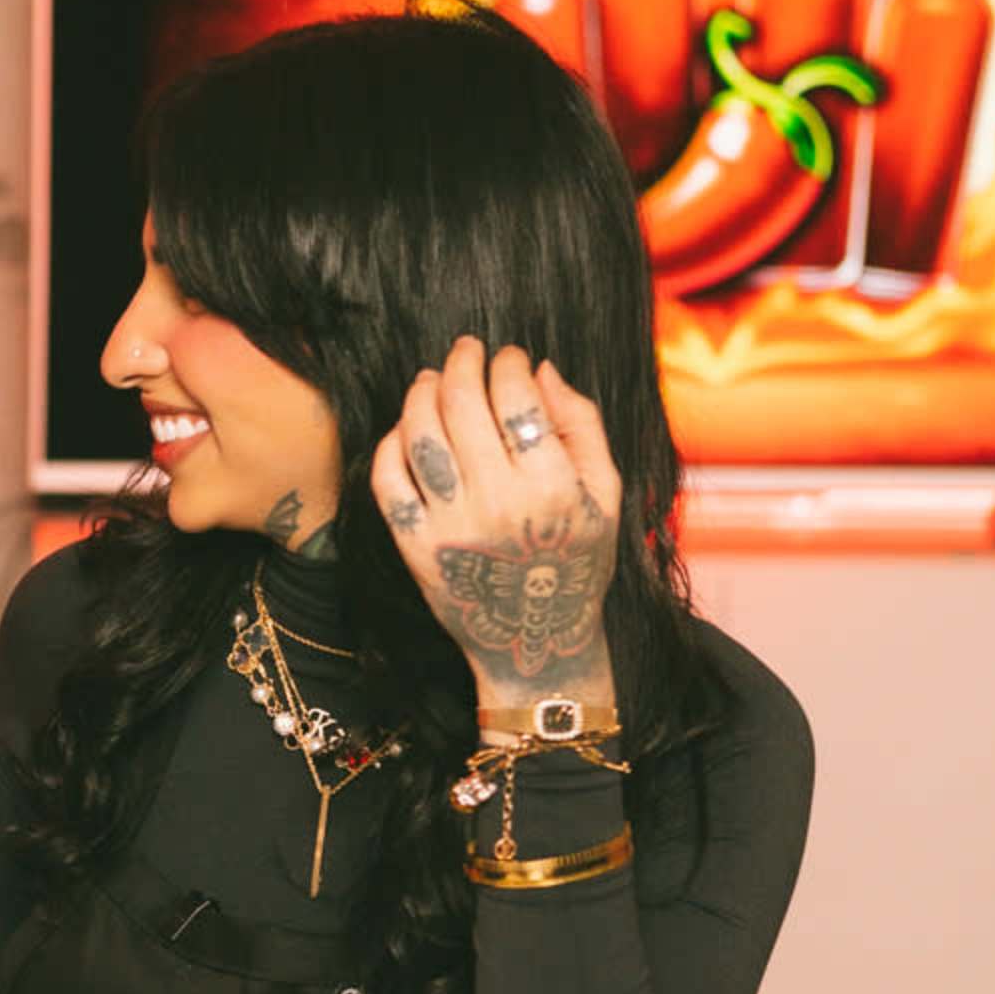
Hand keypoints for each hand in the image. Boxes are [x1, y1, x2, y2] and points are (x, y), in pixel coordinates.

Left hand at [368, 337, 623, 707]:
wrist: (535, 643)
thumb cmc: (577, 560)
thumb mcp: (607, 495)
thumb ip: (581, 425)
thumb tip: (542, 370)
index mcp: (551, 488)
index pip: (517, 400)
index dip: (509, 364)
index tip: (509, 356)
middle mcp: (497, 504)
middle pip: (463, 406)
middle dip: (463, 363)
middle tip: (466, 350)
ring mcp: (450, 526)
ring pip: (420, 435)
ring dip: (422, 393)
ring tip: (432, 378)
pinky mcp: (415, 548)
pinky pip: (387, 482)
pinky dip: (390, 444)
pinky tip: (406, 429)